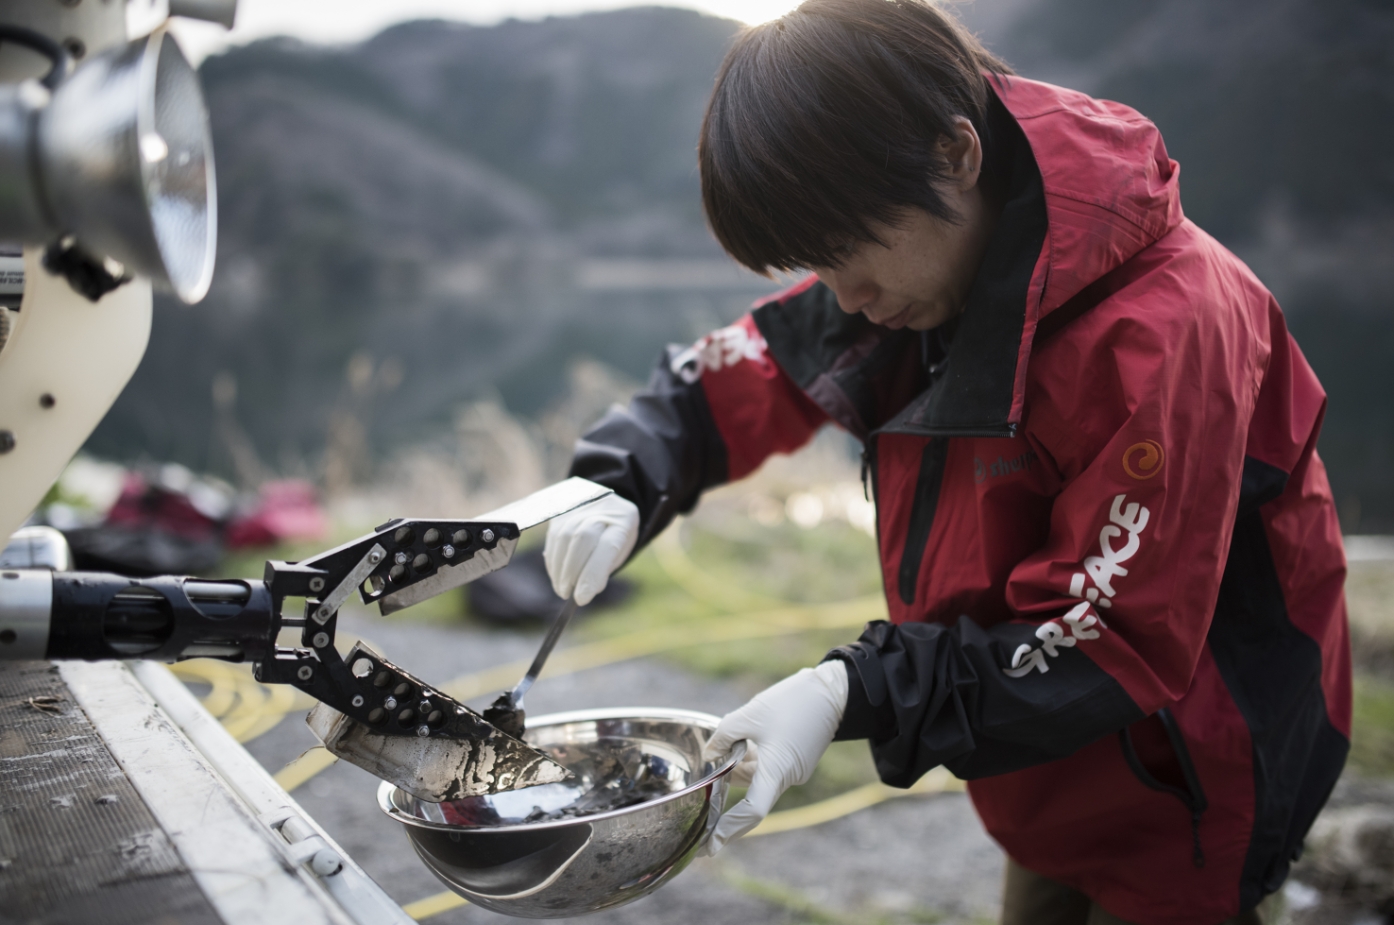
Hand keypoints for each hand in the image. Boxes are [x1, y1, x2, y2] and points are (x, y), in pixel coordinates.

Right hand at [543, 493, 639, 605]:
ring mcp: (579, 507)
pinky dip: (553, 561)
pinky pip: (552, 538)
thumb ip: (605, 566)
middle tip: (567, 594)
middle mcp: (600, 509)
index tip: (581, 599)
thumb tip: (585, 590)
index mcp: (623, 520)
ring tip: (561, 588)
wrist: (607, 502)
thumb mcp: (621, 548)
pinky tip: (556, 575)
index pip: (607, 546)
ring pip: (563, 538)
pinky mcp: (561, 512)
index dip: (593, 574)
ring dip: (559, 569)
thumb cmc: (616, 533)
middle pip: (581, 539)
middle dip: (572, 572)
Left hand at [701, 660, 847, 854]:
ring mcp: (793, 770)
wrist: (833, 692)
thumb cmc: (793, 701)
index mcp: (777, 770)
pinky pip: (767, 768)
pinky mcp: (796, 761)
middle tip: (703, 796)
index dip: (729, 829)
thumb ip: (724, 736)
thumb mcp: (750, 714)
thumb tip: (710, 754)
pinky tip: (742, 743)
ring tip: (724, 750)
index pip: (752, 810)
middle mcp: (787, 777)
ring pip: (758, 779)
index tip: (711, 844)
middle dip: (727, 794)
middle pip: (751, 796)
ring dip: (739, 770)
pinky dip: (752, 761)